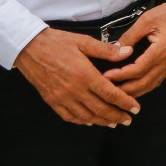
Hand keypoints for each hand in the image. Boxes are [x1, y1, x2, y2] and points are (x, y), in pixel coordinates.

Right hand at [14, 28, 138, 126]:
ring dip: (101, 121)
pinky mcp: (52, 101)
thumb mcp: (84, 41)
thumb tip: (127, 52)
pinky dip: (81, 121)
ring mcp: (62, 98)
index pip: (110, 93)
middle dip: (117, 116)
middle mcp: (74, 90)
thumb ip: (106, 50)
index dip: (125, 102)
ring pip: (86, 116)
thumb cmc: (57, 42)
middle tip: (128, 120)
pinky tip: (89, 121)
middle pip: (100, 109)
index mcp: (85, 75)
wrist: (30, 48)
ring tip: (113, 123)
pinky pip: (69, 116)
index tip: (135, 108)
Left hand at [102, 0, 165, 97]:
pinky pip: (157, 80)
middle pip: (144, 83)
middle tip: (109, 89)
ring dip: (135, 91)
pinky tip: (136, 86)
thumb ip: (130, 36)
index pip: (138, 70)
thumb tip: (115, 48)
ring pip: (151, 85)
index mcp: (161, 50)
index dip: (121, 75)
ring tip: (119, 92)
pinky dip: (145, 86)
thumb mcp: (146, 20)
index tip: (107, 76)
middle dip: (126, 89)